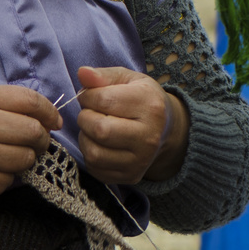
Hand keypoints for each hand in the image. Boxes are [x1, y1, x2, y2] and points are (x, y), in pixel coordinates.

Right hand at [0, 85, 61, 204]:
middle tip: (37, 140)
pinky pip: (8, 181)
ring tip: (9, 154)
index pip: (31, 102)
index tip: (54, 121)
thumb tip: (42, 115)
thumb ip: (1, 101)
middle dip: (42, 138)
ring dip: (25, 158)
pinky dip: (6, 176)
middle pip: (34, 133)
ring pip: (26, 159)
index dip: (50, 112)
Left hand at [75, 66, 189, 185]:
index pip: (103, 100)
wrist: (165, 129)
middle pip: (100, 130)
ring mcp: (141, 160)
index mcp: (150, 106)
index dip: (87, 96)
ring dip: (85, 138)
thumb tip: (83, 73)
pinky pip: (96, 169)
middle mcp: (149, 136)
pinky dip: (90, 154)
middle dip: (85, 118)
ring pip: (94, 153)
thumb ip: (104, 75)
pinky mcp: (131, 176)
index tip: (89, 95)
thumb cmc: (141, 99)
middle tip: (90, 113)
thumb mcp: (128, 79)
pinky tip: (99, 143)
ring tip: (94, 128)